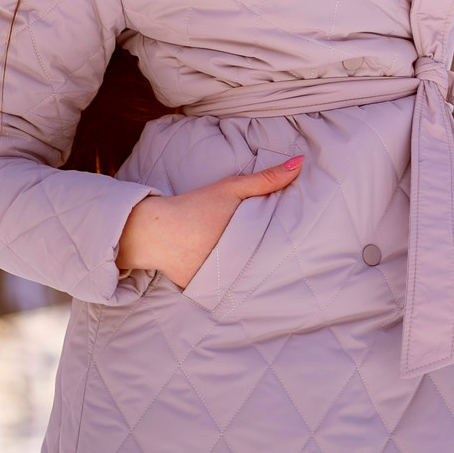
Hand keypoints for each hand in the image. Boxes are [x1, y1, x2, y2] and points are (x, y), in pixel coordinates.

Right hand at [116, 154, 302, 289]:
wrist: (153, 229)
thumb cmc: (195, 206)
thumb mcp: (231, 188)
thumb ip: (267, 178)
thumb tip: (300, 163)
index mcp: (246, 245)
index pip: (277, 250)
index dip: (288, 247)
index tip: (298, 245)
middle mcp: (234, 268)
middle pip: (261, 265)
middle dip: (269, 260)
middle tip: (285, 257)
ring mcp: (217, 283)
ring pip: (241, 278)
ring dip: (248, 272)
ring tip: (262, 268)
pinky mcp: (201, 290)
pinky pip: (219, 286)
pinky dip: (224, 280)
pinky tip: (232, 275)